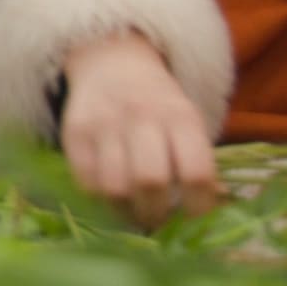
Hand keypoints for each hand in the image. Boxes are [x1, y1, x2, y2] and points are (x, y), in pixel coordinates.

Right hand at [61, 30, 218, 226]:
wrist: (111, 63)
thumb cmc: (158, 105)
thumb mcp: (187, 122)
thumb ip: (197, 162)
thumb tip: (211, 212)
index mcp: (181, 117)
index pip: (196, 172)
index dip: (198, 206)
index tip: (193, 217)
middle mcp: (142, 117)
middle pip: (150, 181)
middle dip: (157, 213)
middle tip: (158, 222)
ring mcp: (104, 123)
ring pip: (114, 187)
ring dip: (127, 212)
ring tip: (134, 216)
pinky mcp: (75, 132)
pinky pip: (86, 181)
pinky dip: (101, 200)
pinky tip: (113, 199)